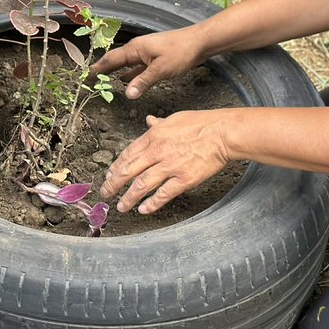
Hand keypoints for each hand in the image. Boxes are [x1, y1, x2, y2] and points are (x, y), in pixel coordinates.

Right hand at [91, 27, 205, 98]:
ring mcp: (145, 52)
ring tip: (102, 80)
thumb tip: (127, 94)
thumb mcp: (161, 69)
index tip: (85, 76)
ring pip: (125, 63)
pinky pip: (136, 66)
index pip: (111, 59)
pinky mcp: (154, 57)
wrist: (199, 42)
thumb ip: (143, 81)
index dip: (98, 68)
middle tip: (89, 79)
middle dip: (102, 69)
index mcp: (135, 48)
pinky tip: (125, 80)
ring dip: (114, 71)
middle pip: (115, 60)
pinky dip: (128, 73)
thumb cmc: (181, 52)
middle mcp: (137, 48)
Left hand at [100, 111, 230, 213]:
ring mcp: (170, 166)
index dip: (116, 167)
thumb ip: (158, 124)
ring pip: (142, 185)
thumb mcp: (174, 119)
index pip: (128, 154)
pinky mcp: (184, 179)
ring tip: (121, 207)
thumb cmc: (202, 123)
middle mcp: (157, 152)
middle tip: (106, 193)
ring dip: (129, 198)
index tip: (109, 176)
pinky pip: (163, 194)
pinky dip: (151, 204)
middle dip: (114, 184)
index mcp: (153, 136)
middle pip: (129, 171)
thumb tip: (149, 121)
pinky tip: (143, 210)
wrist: (223, 133)